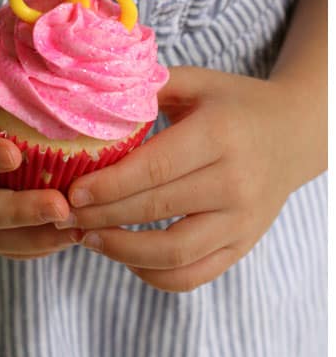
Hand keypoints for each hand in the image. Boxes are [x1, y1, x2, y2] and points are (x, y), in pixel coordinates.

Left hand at [60, 66, 317, 290]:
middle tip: (63, 215)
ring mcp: (241, 220)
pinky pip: (194, 275)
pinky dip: (154, 274)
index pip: (154, 169)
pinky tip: (125, 256)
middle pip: (155, 210)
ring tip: (86, 237)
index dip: (108, 186)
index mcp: (218, 135)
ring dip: (121, 251)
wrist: (293, 133)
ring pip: (173, 253)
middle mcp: (234, 182)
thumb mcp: (197, 82)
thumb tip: (91, 95)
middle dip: (100, 217)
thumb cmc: (234, 103)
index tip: (71, 192)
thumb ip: (149, 87)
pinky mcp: (243, 244)